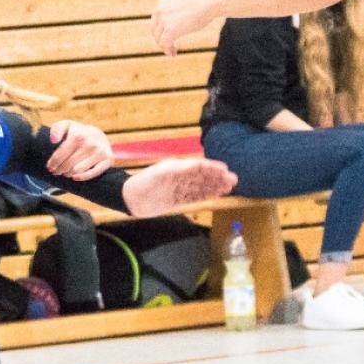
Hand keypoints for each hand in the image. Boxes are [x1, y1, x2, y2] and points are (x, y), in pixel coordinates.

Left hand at [46, 119, 113, 178]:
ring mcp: (100, 152)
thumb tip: (53, 140)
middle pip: (67, 165)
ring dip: (68, 174)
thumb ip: (56, 129)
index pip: (60, 155)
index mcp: (78, 136)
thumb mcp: (66, 126)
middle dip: (59, 170)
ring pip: (77, 170)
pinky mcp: (108, 159)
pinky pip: (93, 173)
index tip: (50, 167)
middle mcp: (90, 143)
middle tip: (56, 171)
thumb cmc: (77, 132)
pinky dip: (82, 177)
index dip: (53, 163)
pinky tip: (74, 177)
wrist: (98, 135)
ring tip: (65, 173)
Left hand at [121, 157, 236, 215]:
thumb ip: (181, 168)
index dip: (213, 168)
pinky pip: (194, 197)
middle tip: (234, 180)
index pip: (199, 166)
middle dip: (218, 178)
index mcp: (177, 167)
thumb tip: (199, 164)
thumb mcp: (163, 172)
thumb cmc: (145, 182)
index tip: (226, 170)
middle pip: (202, 177)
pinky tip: (215, 196)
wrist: (130, 198)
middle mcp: (180, 177)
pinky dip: (205, 196)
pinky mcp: (175, 200)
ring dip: (214, 187)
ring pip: (200, 187)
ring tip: (229, 188)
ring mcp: (178, 188)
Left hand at [152, 0, 214, 55]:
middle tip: (171, 46)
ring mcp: (164, 20)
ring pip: (159, 39)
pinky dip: (167, 50)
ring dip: (165, 46)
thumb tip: (175, 25)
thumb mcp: (184, 3)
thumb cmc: (203, 0)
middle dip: (162, 39)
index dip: (161, 31)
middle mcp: (159, 10)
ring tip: (173, 51)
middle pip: (155, 30)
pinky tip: (174, 54)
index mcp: (161, 2)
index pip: (155, 21)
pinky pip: (164, 44)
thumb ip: (176, 12)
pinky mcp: (171, 30)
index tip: (169, 37)